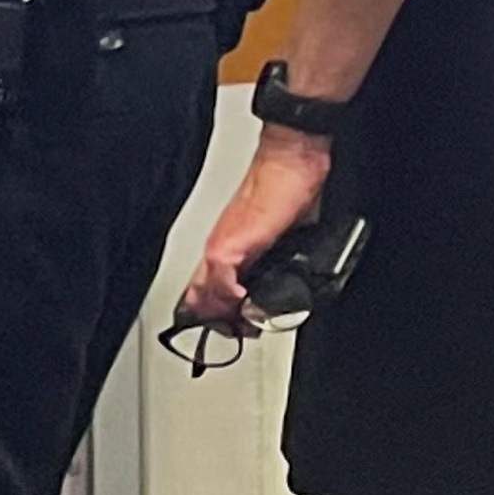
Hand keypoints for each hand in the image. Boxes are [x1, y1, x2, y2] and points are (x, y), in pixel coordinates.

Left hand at [174, 127, 331, 339]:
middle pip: (201, 298)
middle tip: (240, 332)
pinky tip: (245, 306)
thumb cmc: (290, 193)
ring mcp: (223, 246)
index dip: (217, 315)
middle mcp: (220, 248)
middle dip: (219, 322)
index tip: (235, 328)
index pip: (209, 290)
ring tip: (245, 325)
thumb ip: (280, 265)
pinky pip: (221, 281)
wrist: (291, 162)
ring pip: (206, 294)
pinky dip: (230, 298)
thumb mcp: (287, 240)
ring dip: (225, 316)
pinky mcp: (232, 243)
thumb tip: (288, 290)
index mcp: (232, 249)